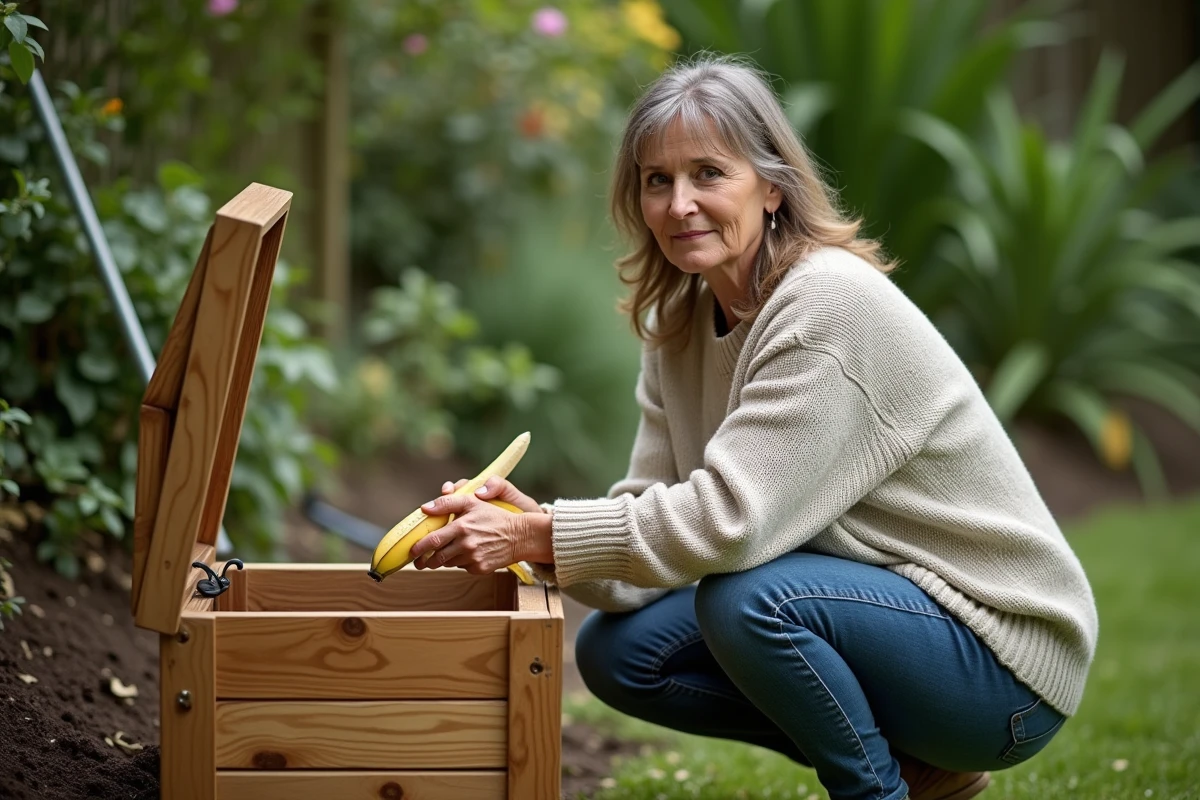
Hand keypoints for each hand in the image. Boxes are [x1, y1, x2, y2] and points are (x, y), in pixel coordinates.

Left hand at [408, 476, 550, 573]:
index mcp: (461, 527)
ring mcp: (473, 558)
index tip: (411, 551)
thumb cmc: (495, 517)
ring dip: (443, 560)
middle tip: (420, 561)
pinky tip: (467, 554)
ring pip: (448, 564)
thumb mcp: (472, 502)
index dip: (418, 548)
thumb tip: (424, 508)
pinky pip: (462, 568)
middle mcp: (466, 545)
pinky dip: (460, 563)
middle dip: (425, 561)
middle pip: (437, 558)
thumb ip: (447, 502)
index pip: (432, 541)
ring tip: (444, 554)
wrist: (520, 535)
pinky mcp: (480, 569)